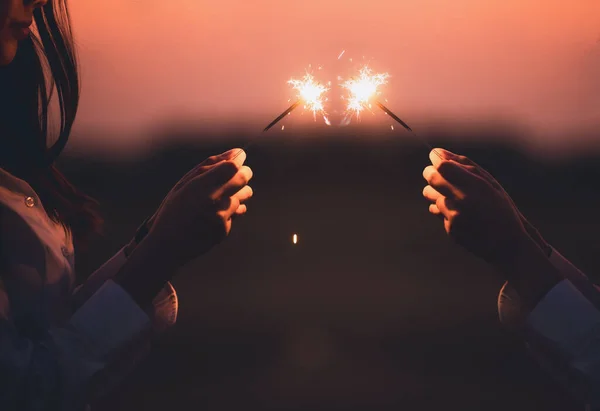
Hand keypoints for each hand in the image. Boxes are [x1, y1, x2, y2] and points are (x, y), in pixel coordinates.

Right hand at [124, 149, 249, 256]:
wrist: (168, 244)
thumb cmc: (175, 208)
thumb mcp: (185, 183)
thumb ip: (210, 166)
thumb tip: (236, 153)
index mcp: (198, 187)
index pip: (231, 167)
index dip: (238, 159)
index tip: (238, 158)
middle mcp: (211, 201)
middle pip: (242, 178)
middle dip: (244, 172)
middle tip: (240, 172)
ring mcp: (219, 217)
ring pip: (244, 195)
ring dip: (240, 190)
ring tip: (224, 193)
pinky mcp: (224, 230)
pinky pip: (237, 211)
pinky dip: (231, 208)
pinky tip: (216, 212)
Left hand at [422, 148, 531, 268]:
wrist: (507, 244)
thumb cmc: (500, 208)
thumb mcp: (489, 183)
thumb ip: (464, 166)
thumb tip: (439, 153)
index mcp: (475, 186)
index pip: (443, 166)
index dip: (436, 159)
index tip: (435, 157)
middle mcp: (463, 200)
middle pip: (432, 178)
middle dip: (431, 172)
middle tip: (434, 172)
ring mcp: (454, 216)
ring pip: (430, 194)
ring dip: (435, 190)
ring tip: (449, 193)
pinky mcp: (449, 229)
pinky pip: (436, 211)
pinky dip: (443, 208)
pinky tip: (456, 211)